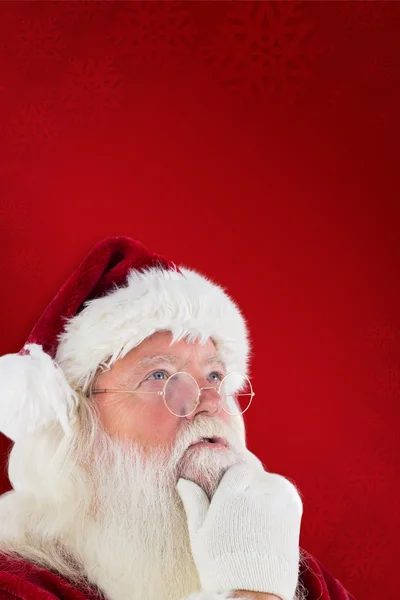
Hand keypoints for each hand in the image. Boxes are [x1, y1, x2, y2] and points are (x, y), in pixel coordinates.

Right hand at [177, 461, 302, 599]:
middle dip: (251, 488)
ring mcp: (277, 501)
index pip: (238, 470)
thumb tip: (182, 481)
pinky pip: (286, 493)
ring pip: (272, 482)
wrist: (254, 592)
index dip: (234, 484)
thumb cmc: (220, 565)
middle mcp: (254, 494)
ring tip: (259, 518)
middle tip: (245, 513)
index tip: (232, 500)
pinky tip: (271, 518)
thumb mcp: (199, 534)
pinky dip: (281, 499)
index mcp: (229, 498)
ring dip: (267, 492)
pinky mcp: (293, 510)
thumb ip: (194, 502)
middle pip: (255, 476)